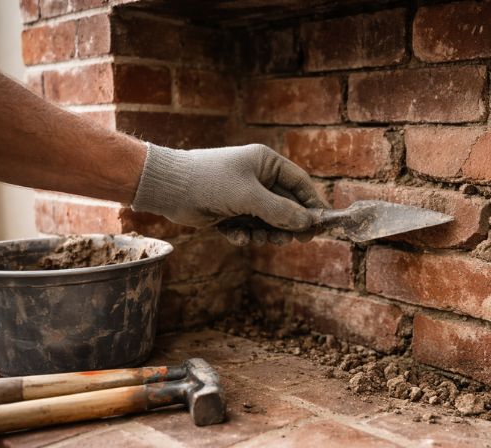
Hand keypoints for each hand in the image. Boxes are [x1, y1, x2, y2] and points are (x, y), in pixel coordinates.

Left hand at [131, 143, 327, 244]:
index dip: (312, 205)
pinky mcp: (230, 213)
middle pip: (287, 206)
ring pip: (269, 221)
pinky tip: (234, 235)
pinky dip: (245, 235)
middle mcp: (258, 179)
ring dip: (268, 233)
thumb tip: (308, 223)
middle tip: (293, 240)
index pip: (300, 184)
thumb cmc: (211, 181)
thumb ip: (280, 211)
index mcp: (266, 163)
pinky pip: (249, 229)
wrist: (169, 188)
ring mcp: (244, 197)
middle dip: (288, 224)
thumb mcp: (250, 196)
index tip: (321, 225)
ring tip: (262, 239)